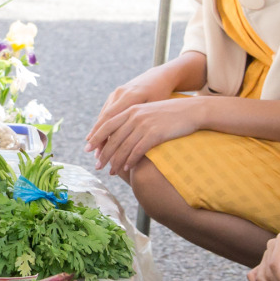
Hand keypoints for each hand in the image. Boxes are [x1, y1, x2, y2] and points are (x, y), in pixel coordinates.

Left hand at [86, 96, 207, 179]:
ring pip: (124, 146)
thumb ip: (133, 120)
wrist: (192, 111)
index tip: (88, 149)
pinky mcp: (155, 133)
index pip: (107, 124)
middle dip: (103, 154)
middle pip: (113, 138)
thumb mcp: (148, 112)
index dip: (96, 137)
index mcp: (131, 109)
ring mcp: (145, 124)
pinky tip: (127, 168)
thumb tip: (120, 135)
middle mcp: (135, 115)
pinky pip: (138, 150)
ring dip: (116, 161)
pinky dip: (130, 160)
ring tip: (111, 172)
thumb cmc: (170, 114)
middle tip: (97, 166)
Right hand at [87, 66, 177, 142]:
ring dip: (98, 131)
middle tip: (88, 151)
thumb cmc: (163, 95)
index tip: (96, 149)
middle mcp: (120, 93)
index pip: (111, 118)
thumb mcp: (157, 107)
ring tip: (93, 148)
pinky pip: (107, 111)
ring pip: (104, 115)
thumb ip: (143, 121)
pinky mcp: (117, 94)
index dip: (102, 135)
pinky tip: (99, 136)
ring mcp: (117, 93)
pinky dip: (102, 124)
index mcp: (131, 96)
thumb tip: (133, 143)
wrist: (161, 76)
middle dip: (96, 136)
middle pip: (104, 118)